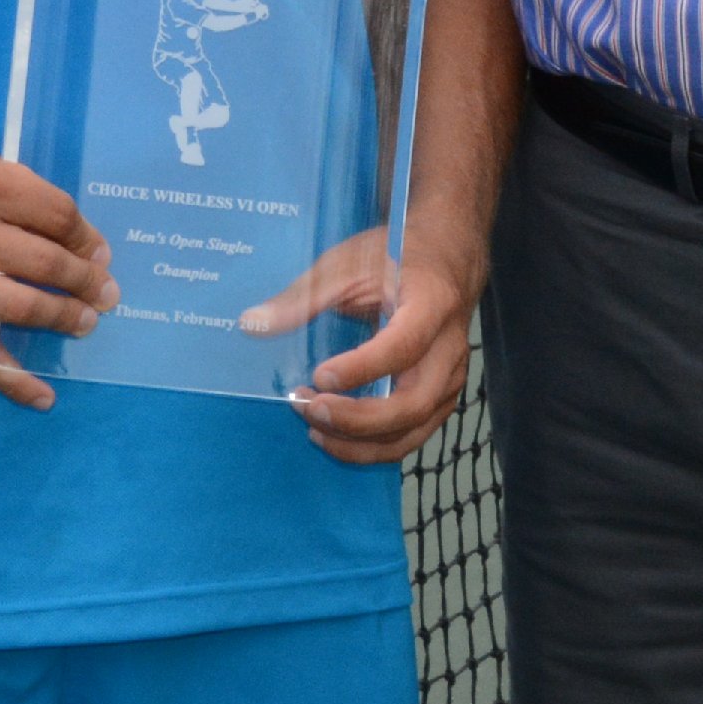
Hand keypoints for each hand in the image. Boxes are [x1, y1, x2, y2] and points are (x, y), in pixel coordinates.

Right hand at [0, 121, 118, 409]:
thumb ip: (15, 188)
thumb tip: (65, 229)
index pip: (59, 217)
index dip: (87, 237)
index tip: (98, 251)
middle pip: (51, 264)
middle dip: (89, 281)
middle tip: (107, 292)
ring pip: (24, 308)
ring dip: (66, 319)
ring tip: (87, 321)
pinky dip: (12, 379)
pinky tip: (43, 396)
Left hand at [272, 243, 475, 463]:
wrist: (447, 259)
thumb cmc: (396, 256)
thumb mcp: (350, 262)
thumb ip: (304, 295)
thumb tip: (252, 324)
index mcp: (432, 304)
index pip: (404, 346)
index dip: (363, 368)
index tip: (319, 376)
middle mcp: (449, 348)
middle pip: (414, 403)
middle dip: (357, 420)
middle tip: (309, 409)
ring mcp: (450, 378)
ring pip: (413, 431)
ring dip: (360, 442)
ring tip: (313, 428)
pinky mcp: (442, 397)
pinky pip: (411, 436)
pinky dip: (372, 447)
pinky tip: (334, 435)